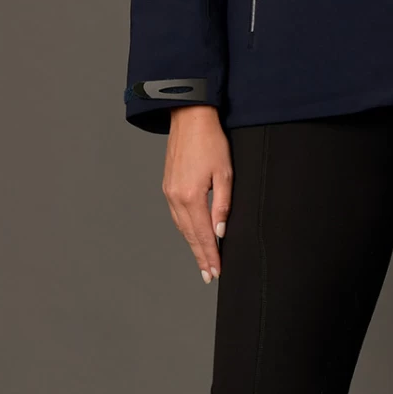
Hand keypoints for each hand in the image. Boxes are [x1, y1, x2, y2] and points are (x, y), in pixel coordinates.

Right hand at [161, 105, 231, 283]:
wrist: (189, 118)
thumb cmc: (211, 142)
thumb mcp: (225, 173)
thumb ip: (223, 204)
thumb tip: (220, 231)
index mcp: (190, 196)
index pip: (203, 234)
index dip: (210, 255)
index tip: (216, 272)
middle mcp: (175, 197)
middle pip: (190, 235)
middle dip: (200, 256)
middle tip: (209, 275)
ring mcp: (169, 192)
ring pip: (181, 227)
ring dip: (193, 245)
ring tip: (203, 262)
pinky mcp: (167, 186)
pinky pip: (176, 215)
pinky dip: (185, 230)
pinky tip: (193, 236)